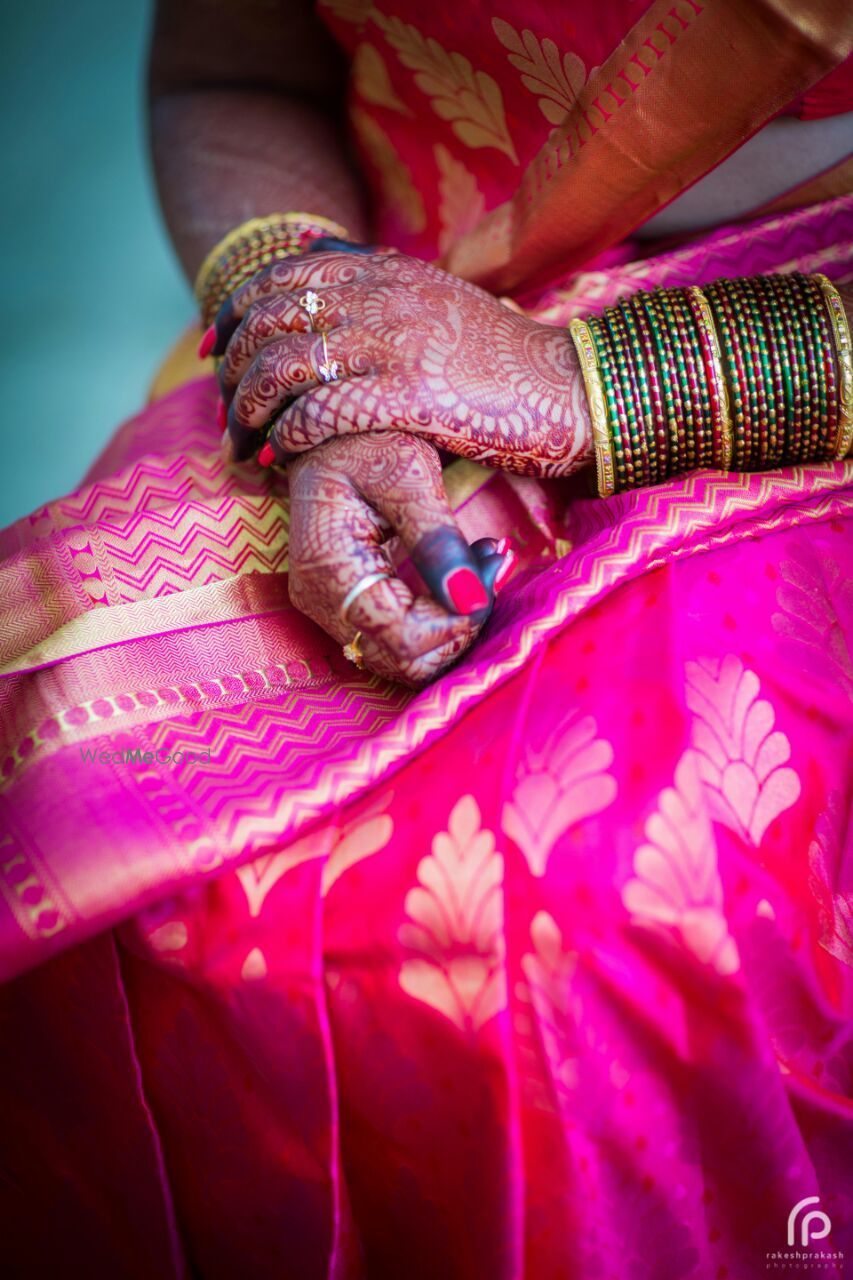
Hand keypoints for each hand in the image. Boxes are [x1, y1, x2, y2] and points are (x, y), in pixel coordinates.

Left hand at [213, 249, 592, 475]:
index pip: (282, 276)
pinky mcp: (409, 395)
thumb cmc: (500, 357)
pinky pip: (321, 410)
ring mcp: (395, 343)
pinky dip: (288, 434)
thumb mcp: (435, 296)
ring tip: (241, 442)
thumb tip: (319, 252)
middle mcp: (383, 297)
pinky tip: (278, 454)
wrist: (569, 389)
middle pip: (271, 319)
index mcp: (386, 270)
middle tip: (222, 409)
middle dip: (233, 368)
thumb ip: (378, 275)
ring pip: (285, 365)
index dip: (236, 311)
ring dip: (249, 408)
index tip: (216, 348)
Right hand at [286, 431, 515, 686]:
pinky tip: (464, 569)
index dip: (457, 623)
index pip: (403, 639)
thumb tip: (472, 603)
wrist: (329, 424)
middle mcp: (320, 599)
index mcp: (329, 566)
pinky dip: (440, 615)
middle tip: (493, 563)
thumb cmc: (366, 435)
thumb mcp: (409, 473)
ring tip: (484, 560)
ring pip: (404, 657)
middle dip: (460, 625)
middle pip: (403, 660)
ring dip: (454, 621)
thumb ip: (438, 540)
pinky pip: (399, 636)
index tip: (492, 569)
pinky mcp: (344, 604)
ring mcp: (327, 606)